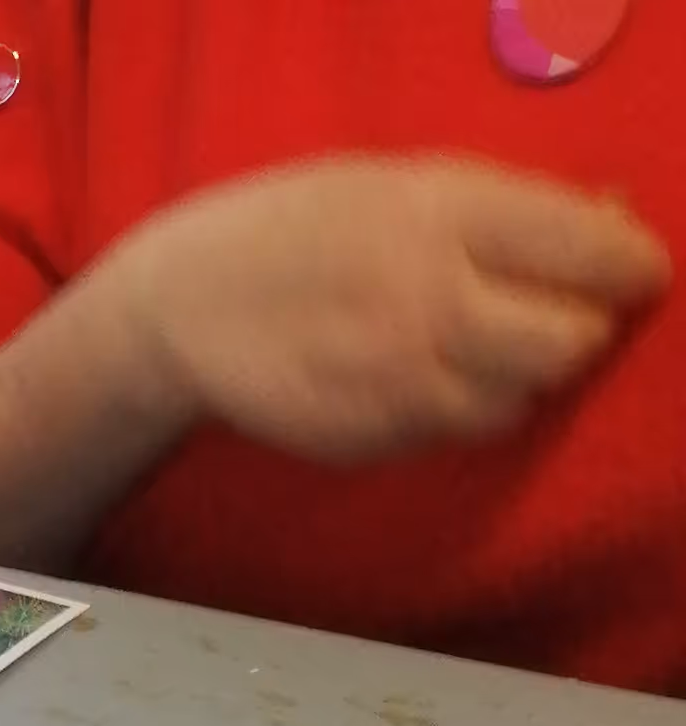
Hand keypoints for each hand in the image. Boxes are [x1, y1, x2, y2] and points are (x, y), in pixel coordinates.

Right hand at [102, 155, 667, 467]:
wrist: (190, 305)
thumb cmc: (306, 229)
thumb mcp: (407, 184)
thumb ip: (508, 208)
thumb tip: (610, 218)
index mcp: (447, 216)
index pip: (587, 251)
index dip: (632, 268)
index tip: (637, 275)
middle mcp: (431, 302)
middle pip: (568, 343)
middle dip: (579, 333)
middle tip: (560, 317)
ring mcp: (400, 381)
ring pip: (519, 400)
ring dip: (522, 378)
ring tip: (484, 347)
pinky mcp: (374, 439)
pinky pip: (456, 430)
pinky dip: (463, 407)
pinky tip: (421, 373)